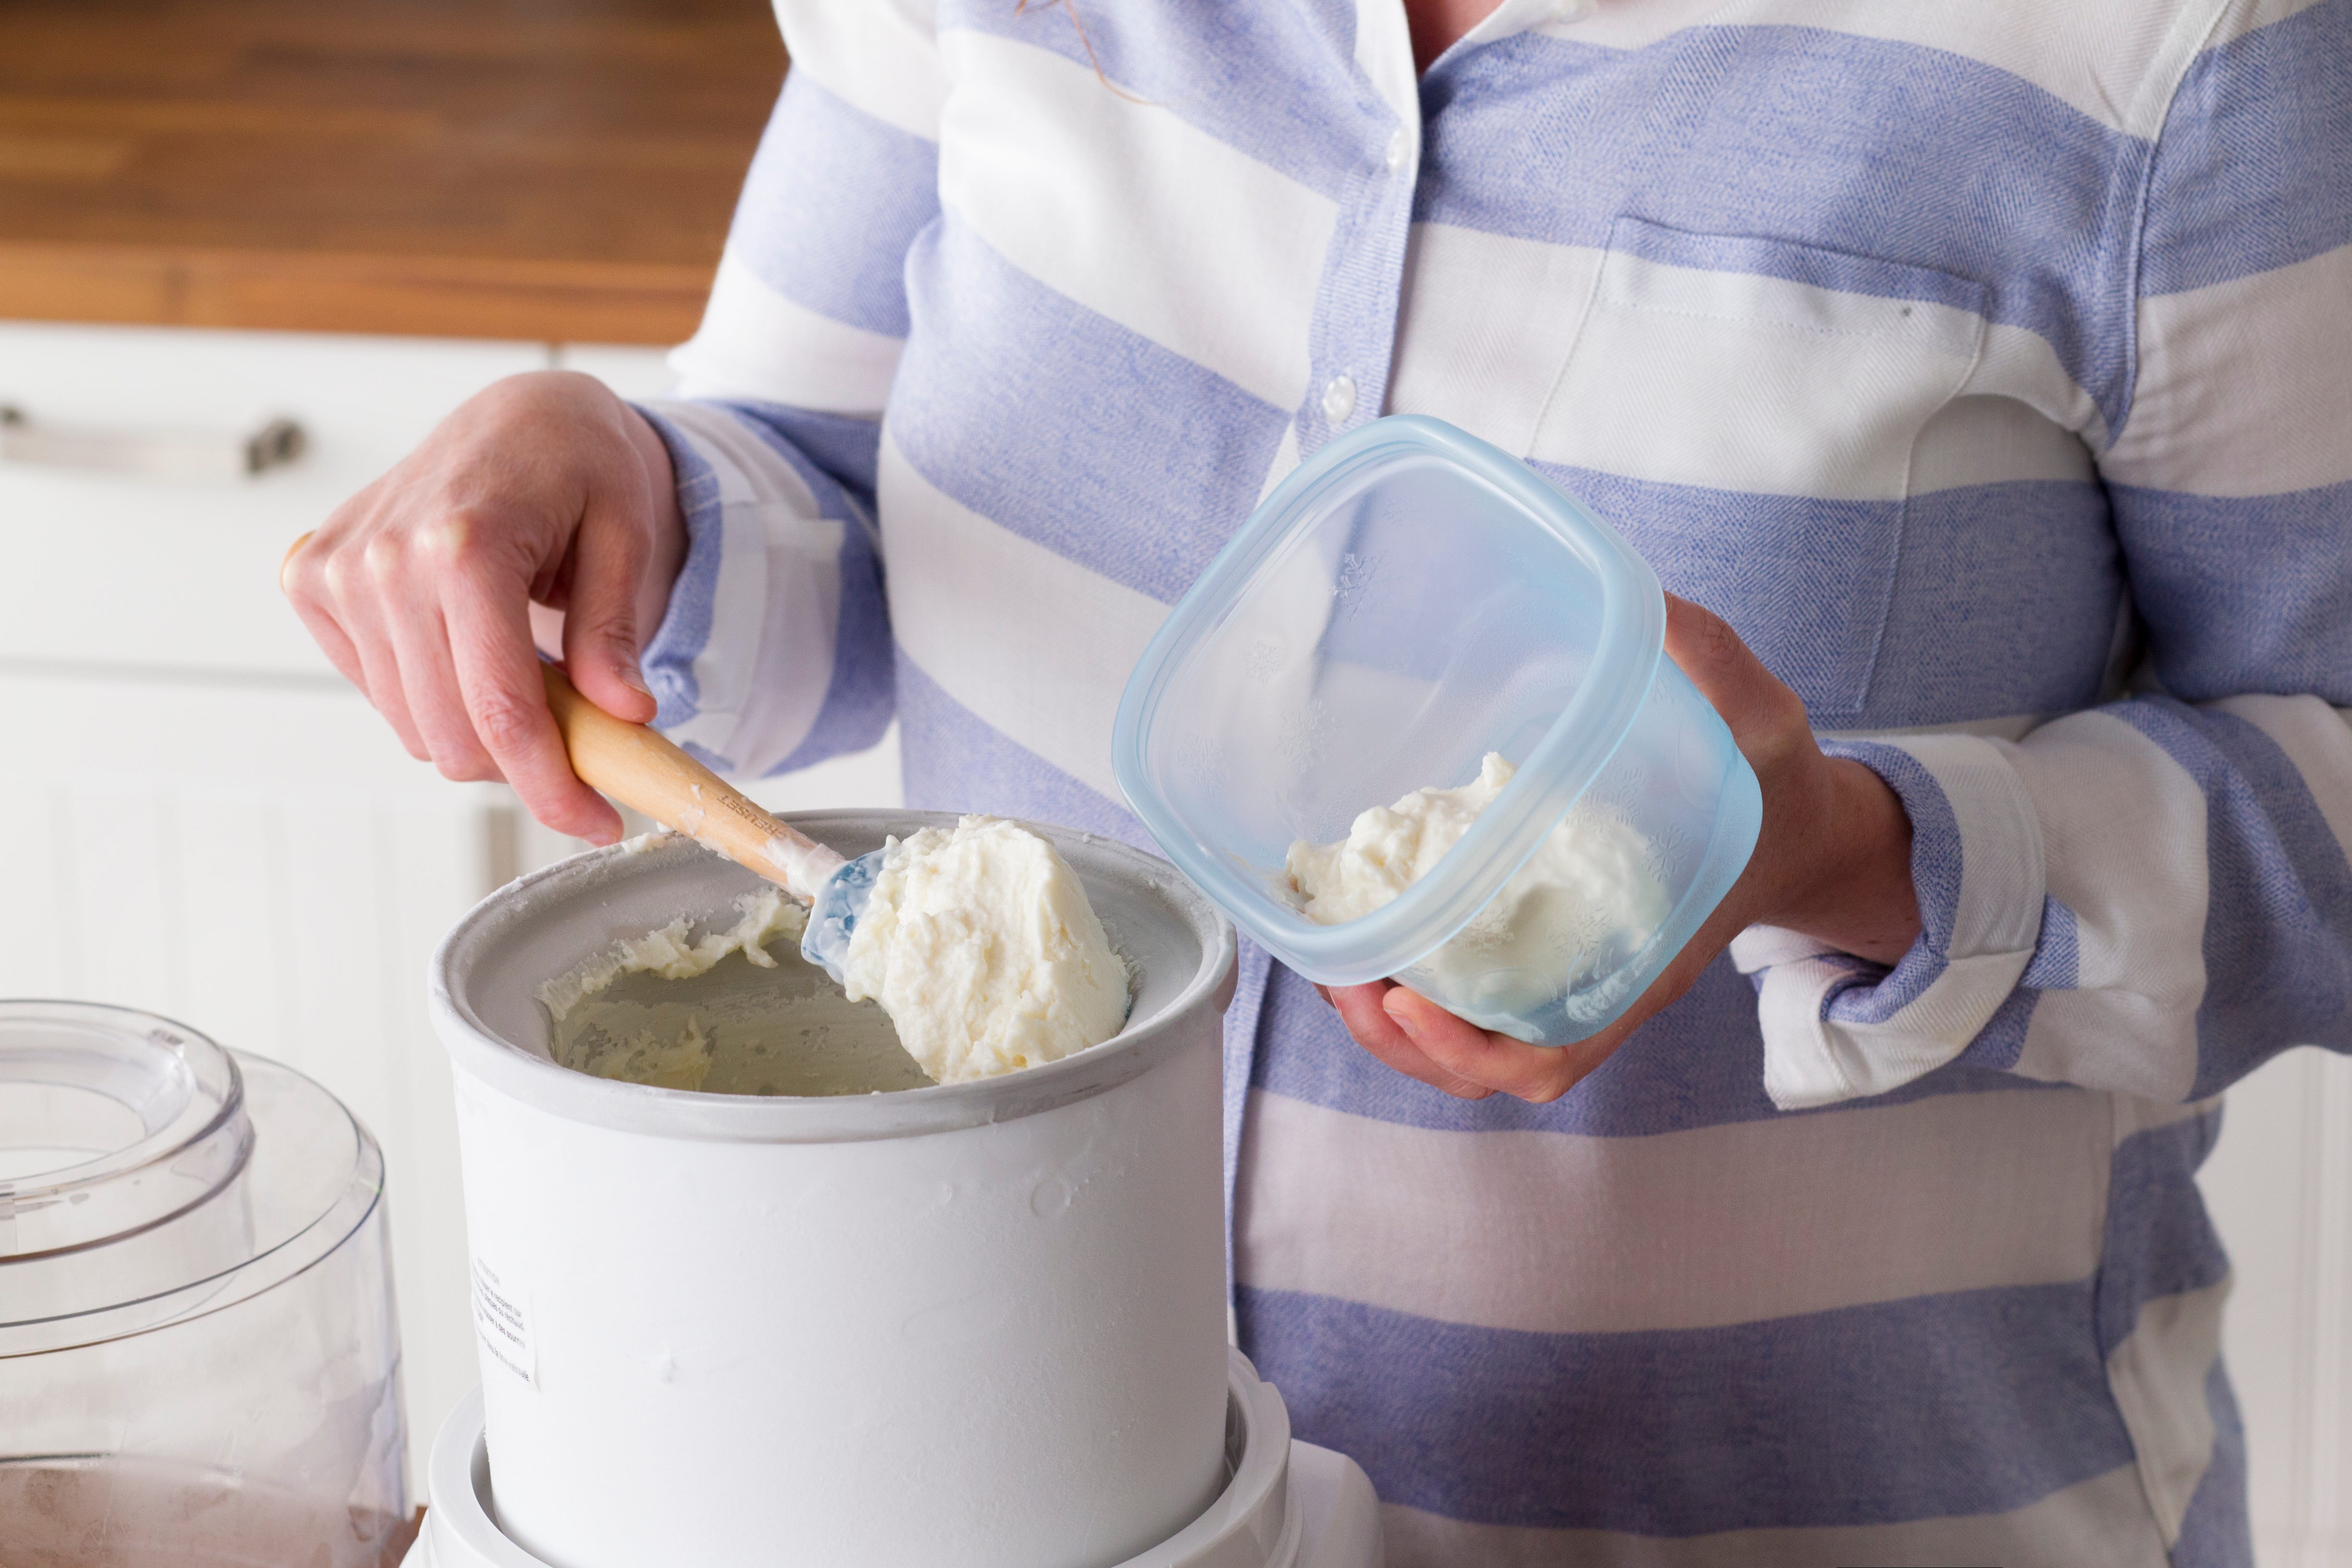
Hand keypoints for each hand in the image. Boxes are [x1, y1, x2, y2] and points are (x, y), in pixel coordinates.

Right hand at [280, 371, 686, 842]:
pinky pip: (378, 689)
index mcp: (463, 544)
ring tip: (531, 679)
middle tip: (583, 749)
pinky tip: (469, 648)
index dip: (552, 787)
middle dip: (524, 766)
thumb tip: (623, 716)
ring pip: (413, 726)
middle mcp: (383, 559)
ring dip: (479, 731)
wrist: (520, 414)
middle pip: (452, 736)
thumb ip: (615, 632)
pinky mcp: (312, 579)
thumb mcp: (628, 536)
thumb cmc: (581, 465)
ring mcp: (336, 570)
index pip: (501, 712)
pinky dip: (432, 696)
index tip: (598, 823)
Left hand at [1322, 593, 1920, 1102]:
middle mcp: (1596, 984)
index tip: (1406, 999)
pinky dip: (1409, 975)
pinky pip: (1467, 990)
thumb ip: (1715, 669)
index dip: (1469, 1048)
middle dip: (1401, 1038)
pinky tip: (1366, 919)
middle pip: (1482, 1062)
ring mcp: (1564, 972)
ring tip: (1332, 956)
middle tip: (1339, 975)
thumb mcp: (1768, 724)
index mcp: (1646, 962)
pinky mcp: (1540, 941)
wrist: (1794, 828)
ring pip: (1463, 1037)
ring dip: (1388, 1019)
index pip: (1551, 1052)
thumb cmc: (1778, 788)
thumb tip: (1646, 609)